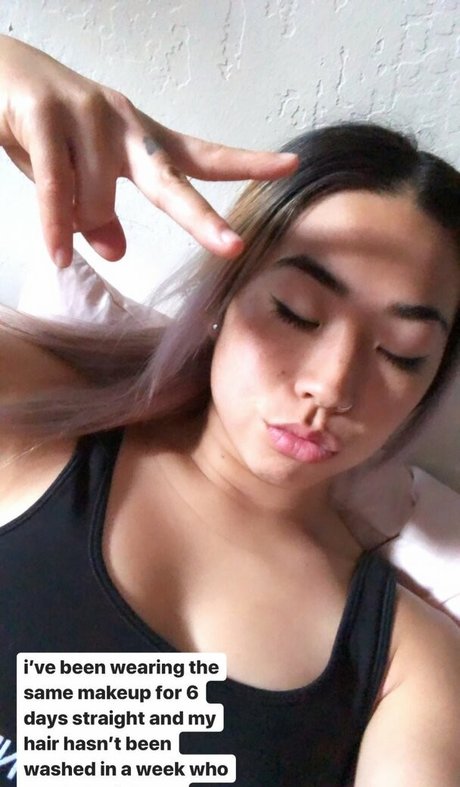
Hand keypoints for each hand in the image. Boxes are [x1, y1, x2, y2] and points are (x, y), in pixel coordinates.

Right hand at [0, 35, 297, 266]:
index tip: (289, 166)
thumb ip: (98, 215)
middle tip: (233, 248)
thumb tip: (116, 253)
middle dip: (202, 220)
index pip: (199, 154)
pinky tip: (56, 255)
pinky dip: (55, 226)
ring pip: (97, 199)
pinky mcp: (46, 114)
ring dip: (71, 220)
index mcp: (138, 138)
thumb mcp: (73, 179)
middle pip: (170, 180)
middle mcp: (123, 123)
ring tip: (50, 215)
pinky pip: (58, 189)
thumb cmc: (36, 127)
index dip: (243, 162)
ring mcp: (87, 115)